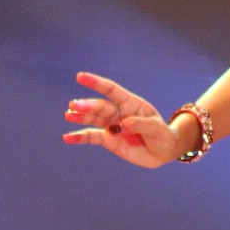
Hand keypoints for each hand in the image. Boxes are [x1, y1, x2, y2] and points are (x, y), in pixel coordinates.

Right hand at [62, 73, 188, 168]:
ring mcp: (111, 125)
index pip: (112, 90)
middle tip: (74, 105)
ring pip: (93, 119)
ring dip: (80, 117)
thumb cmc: (161, 135)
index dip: (97, 83)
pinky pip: (92, 137)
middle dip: (88, 105)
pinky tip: (67, 138)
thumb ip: (140, 124)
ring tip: (69, 115)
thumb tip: (122, 125)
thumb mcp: (156, 129)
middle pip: (101, 106)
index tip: (81, 77)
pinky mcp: (108, 140)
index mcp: (131, 103)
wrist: (162, 152)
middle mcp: (118, 112)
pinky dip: (79, 137)